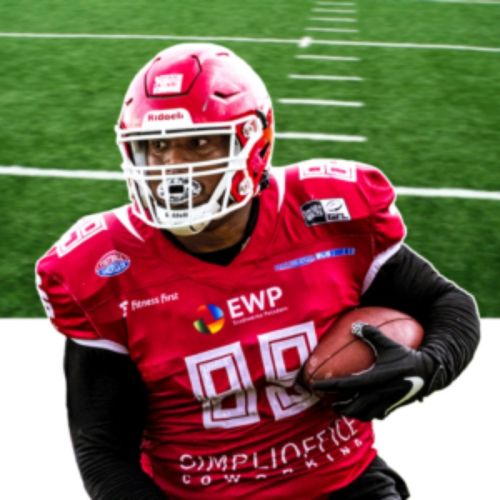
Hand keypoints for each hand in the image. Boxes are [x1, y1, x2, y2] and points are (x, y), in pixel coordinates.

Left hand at [312, 323, 443, 420]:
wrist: (430, 373)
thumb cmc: (407, 356)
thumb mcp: (389, 344)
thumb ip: (372, 334)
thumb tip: (355, 325)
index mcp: (376, 378)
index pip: (346, 384)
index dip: (329, 385)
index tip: (315, 384)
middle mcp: (380, 393)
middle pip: (352, 406)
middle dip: (338, 406)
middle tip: (326, 401)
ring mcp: (386, 403)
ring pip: (363, 414)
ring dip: (350, 412)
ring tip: (340, 407)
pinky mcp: (392, 408)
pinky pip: (374, 415)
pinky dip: (364, 414)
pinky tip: (359, 408)